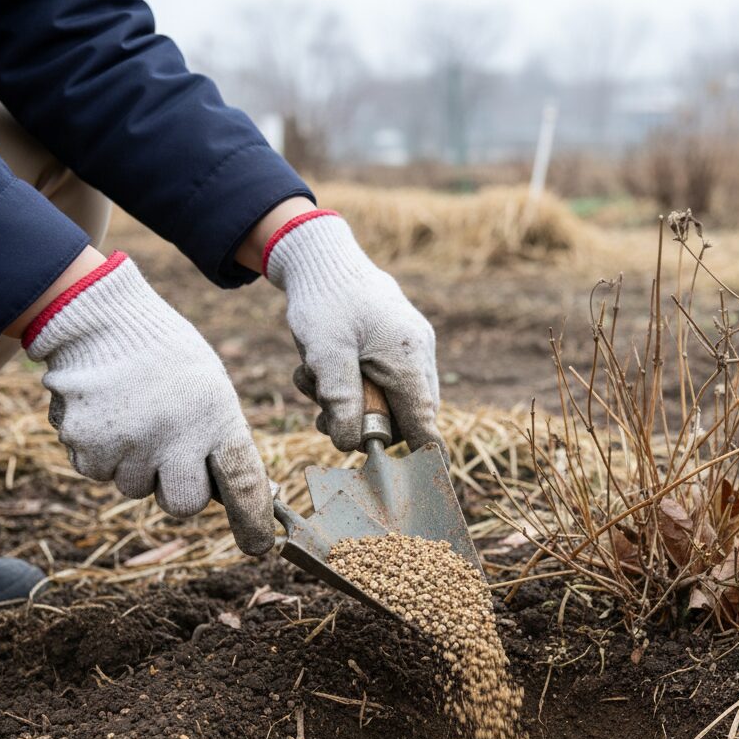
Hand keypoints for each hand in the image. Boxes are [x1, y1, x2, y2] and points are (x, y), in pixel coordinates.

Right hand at [22, 251, 273, 554]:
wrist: (100, 319)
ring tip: (135, 419)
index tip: (260, 546)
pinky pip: (97, 473)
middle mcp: (175, 438)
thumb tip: (254, 495)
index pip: (243, 483)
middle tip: (168, 451)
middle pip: (184, 504)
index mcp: (216, 419)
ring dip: (136, 465)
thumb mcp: (212, 391)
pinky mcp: (86, 446)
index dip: (253, 520)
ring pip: (135, 489)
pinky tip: (107, 417)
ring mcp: (128, 445)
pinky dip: (101, 453)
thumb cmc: (168, 358)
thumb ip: (224, 441)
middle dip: (178, 488)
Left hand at [261, 209, 440, 452]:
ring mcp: (412, 348)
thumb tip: (350, 446)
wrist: (322, 256)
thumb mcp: (324, 354)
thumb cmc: (324, 301)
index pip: (425, 425)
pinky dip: (355, 386)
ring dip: (352, 404)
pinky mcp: (398, 344)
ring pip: (391, 401)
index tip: (417, 483)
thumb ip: (340, 402)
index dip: (422, 458)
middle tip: (324, 415)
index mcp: (409, 359)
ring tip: (314, 383)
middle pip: (406, 417)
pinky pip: (384, 382)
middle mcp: (419, 355)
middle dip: (365, 424)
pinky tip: (324, 371)